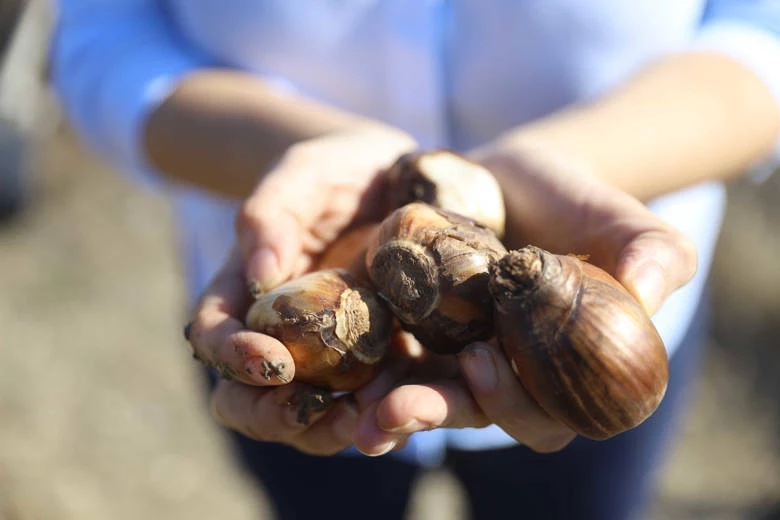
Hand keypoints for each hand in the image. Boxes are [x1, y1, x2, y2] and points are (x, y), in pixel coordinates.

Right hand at [185, 125, 415, 454]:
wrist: (392, 177)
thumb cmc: (335, 169)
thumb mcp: (303, 173)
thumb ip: (272, 213)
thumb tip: (260, 275)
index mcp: (244, 292)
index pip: (214, 336)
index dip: (232, 357)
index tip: (271, 361)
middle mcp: (280, 334)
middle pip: (252, 397)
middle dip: (278, 415)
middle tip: (320, 410)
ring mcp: (329, 353)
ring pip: (311, 415)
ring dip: (333, 429)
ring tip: (369, 422)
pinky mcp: (378, 358)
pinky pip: (372, 400)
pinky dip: (384, 413)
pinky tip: (410, 407)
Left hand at [352, 141, 697, 454]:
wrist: (516, 178)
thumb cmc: (578, 202)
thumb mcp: (623, 219)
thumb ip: (653, 253)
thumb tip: (649, 290)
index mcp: (564, 373)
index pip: (548, 412)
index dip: (517, 401)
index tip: (483, 361)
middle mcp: (510, 378)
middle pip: (476, 414)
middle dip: (436, 414)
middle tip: (392, 409)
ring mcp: (459, 361)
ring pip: (427, 396)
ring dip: (389, 407)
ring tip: (353, 410)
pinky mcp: (419, 335)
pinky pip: (390, 360)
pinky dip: (365, 370)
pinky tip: (335, 372)